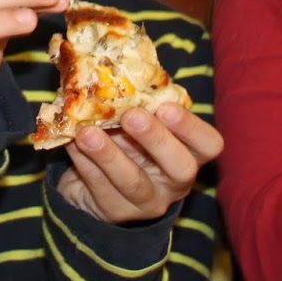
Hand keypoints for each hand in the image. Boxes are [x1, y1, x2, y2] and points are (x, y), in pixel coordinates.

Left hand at [56, 103, 223, 223]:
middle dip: (156, 140)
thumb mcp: (136, 121)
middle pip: (180, 168)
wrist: (95, 183)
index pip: (209, 144)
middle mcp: (175, 182)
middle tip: (132, 115)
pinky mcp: (114, 211)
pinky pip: (99, 186)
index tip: (166, 107)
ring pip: (133, 182)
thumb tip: (113, 69)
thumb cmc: (125, 140)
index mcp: (189, 153)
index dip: (192, 127)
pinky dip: (84, 161)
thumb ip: (136, 102)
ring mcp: (147, 201)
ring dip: (108, 154)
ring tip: (87, 133)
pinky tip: (72, 142)